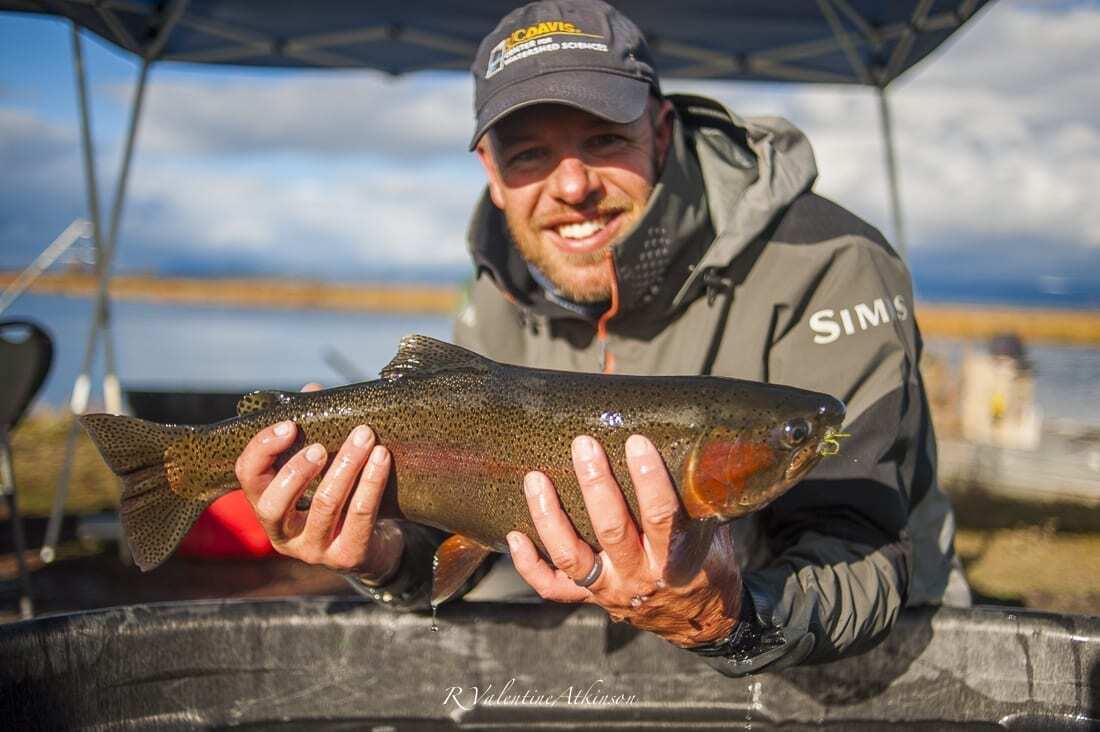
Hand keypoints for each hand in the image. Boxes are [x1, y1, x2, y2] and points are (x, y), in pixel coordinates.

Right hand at [234, 383, 401, 580]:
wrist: (372, 542)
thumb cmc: (339, 495)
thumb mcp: (321, 465)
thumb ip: (313, 430)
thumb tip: (313, 391)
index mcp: (266, 504)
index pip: (247, 476)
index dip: (263, 449)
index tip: (289, 425)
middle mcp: (282, 533)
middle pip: (275, 502)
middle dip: (298, 468)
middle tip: (321, 445)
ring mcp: (313, 549)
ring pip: (325, 506)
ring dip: (346, 466)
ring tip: (365, 437)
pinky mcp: (347, 556)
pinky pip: (360, 517)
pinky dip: (372, 483)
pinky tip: (382, 458)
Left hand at [507, 434, 741, 646]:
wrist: (700, 622)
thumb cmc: (708, 565)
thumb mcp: (714, 533)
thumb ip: (701, 497)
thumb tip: (694, 440)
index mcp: (675, 560)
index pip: (662, 517)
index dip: (649, 480)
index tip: (636, 443)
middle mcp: (639, 577)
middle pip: (611, 531)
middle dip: (596, 485)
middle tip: (583, 446)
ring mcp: (610, 590)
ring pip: (572, 557)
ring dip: (550, 517)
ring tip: (535, 479)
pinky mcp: (590, 599)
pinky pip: (553, 587)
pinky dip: (530, 565)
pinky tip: (513, 536)